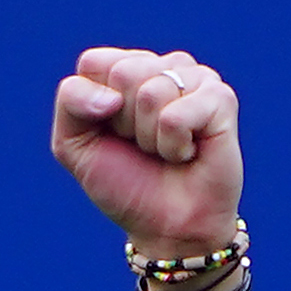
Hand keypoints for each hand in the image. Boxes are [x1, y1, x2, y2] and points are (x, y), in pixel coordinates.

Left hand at [52, 48, 242, 259]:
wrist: (166, 227)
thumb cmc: (124, 184)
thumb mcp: (74, 144)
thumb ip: (71, 100)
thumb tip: (112, 97)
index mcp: (129, 69)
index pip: (94, 63)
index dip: (94, 108)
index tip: (113, 134)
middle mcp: (164, 67)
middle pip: (123, 73)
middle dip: (123, 123)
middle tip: (142, 146)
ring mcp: (197, 78)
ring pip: (150, 93)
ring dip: (150, 138)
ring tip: (166, 151)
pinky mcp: (220, 99)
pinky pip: (176, 116)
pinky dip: (173, 146)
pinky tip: (187, 153)